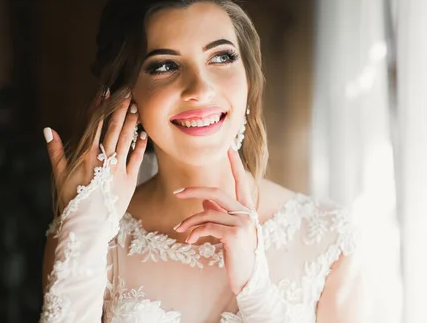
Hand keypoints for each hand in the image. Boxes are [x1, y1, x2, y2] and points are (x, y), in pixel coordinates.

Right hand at [44, 90, 147, 217]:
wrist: (86, 225)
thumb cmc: (70, 199)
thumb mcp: (59, 175)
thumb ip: (55, 151)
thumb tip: (48, 130)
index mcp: (86, 155)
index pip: (95, 125)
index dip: (100, 107)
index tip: (105, 91)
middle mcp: (103, 159)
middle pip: (114, 128)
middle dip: (120, 108)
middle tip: (128, 91)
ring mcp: (117, 168)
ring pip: (126, 140)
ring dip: (132, 122)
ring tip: (136, 106)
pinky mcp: (129, 179)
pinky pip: (137, 158)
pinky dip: (140, 145)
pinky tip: (143, 133)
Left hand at [173, 148, 258, 294]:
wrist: (249, 280)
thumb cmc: (239, 255)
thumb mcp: (230, 232)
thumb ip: (220, 214)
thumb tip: (205, 201)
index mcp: (247, 209)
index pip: (241, 181)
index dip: (235, 164)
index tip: (229, 147)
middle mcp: (247, 212)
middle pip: (216, 192)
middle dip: (194, 191)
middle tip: (177, 193)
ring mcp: (242, 223)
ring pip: (207, 213)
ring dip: (189, 222)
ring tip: (180, 230)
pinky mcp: (234, 235)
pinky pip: (207, 227)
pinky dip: (195, 233)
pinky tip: (190, 241)